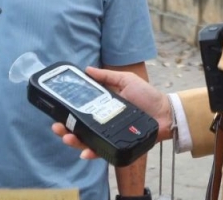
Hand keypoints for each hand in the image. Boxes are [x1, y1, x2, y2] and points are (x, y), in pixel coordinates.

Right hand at [51, 66, 171, 158]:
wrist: (165, 113)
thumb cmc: (147, 96)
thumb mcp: (126, 80)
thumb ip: (107, 76)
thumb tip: (87, 69)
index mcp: (103, 108)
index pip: (81, 112)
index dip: (67, 114)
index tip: (57, 112)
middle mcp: (103, 123)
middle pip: (79, 129)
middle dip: (65, 130)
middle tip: (57, 127)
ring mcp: (110, 136)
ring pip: (86, 142)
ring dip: (74, 141)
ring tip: (67, 137)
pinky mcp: (117, 145)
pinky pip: (102, 152)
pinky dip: (92, 153)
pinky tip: (85, 152)